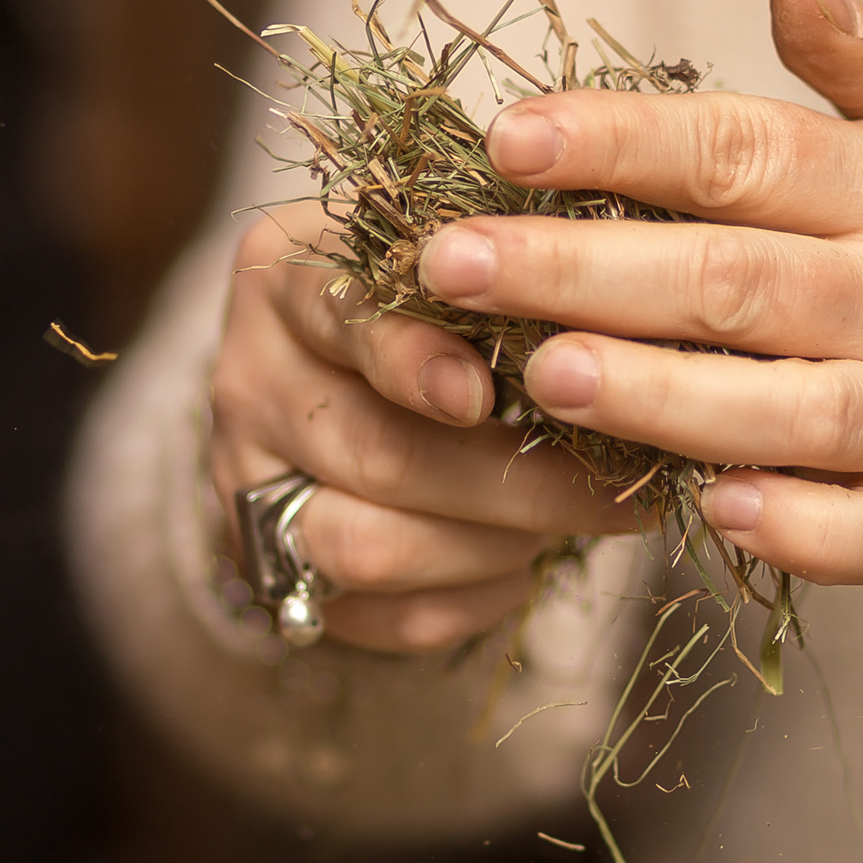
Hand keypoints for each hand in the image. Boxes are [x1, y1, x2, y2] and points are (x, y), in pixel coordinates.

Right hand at [209, 204, 645, 652]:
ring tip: (572, 520)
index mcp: (286, 280)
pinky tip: (522, 559)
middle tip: (613, 485)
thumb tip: (614, 312)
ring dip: (494, 545)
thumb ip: (505, 262)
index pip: (341, 317)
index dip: (413, 362)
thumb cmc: (439, 295)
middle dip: (511, 482)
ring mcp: (249, 484)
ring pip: (370, 548)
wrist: (350, 373)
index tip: (483, 395)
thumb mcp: (459, 248)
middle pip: (377, 453)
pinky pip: (382, 614)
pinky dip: (471, 596)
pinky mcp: (275, 570)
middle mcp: (248, 381)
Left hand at [414, 0, 862, 600]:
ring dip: (660, 396)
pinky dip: (797, 532)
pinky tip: (704, 511)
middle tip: (452, 265)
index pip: (746, 151)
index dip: (623, 142)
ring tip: (538, 375)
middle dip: (583, 270)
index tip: (505, 139)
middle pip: (734, 281)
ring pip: (787, 409)